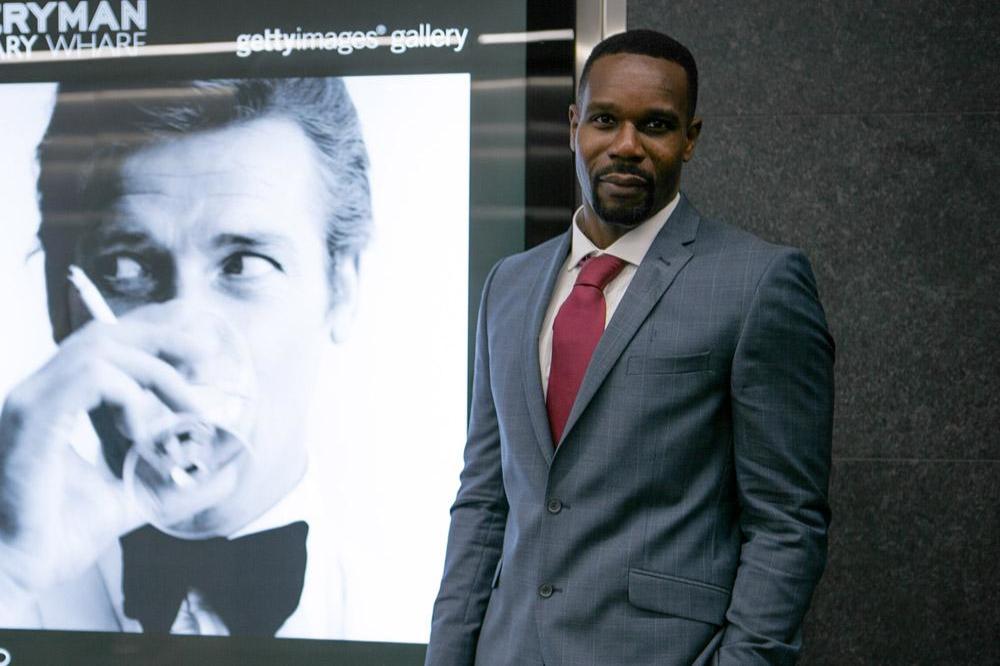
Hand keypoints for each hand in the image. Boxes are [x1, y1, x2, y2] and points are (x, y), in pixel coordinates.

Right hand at [0, 303, 207, 596]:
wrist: (13, 573)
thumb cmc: (56, 538)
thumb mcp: (133, 501)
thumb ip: (177, 485)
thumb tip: (228, 475)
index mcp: (56, 404)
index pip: (104, 347)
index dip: (154, 341)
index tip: (199, 359)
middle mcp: (40, 395)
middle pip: (104, 334)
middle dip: (163, 337)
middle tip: (206, 356)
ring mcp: (32, 403)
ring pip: (101, 348)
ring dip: (156, 371)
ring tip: (185, 410)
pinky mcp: (34, 419)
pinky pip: (92, 377)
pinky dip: (130, 395)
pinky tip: (143, 433)